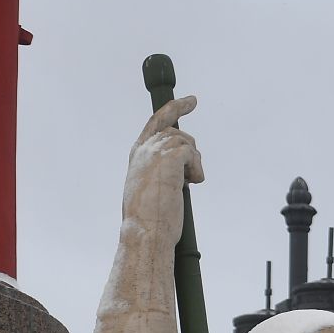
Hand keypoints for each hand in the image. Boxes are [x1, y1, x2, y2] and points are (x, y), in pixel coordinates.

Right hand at [120, 95, 204, 246]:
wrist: (144, 231)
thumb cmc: (148, 219)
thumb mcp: (150, 187)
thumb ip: (161, 170)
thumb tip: (181, 170)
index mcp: (137, 154)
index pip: (157, 122)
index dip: (175, 108)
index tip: (192, 101)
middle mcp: (145, 148)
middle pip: (178, 134)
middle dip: (191, 152)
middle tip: (192, 174)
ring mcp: (156, 150)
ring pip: (187, 144)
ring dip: (192, 165)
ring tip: (184, 186)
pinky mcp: (170, 157)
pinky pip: (193, 154)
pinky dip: (196, 170)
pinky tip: (191, 184)